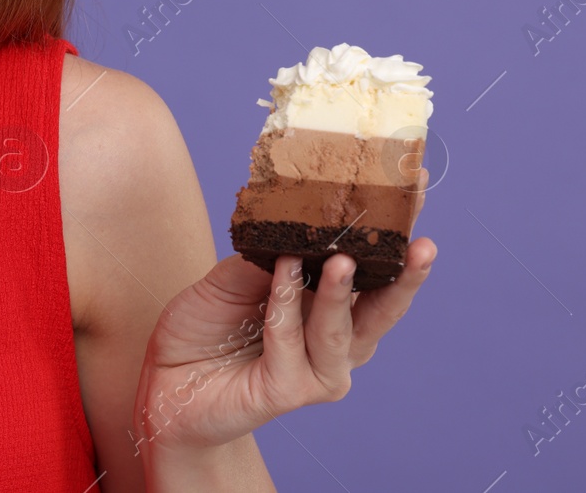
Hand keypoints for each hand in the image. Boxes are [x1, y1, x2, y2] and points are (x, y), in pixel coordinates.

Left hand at [133, 169, 436, 453]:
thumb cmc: (205, 327)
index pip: (374, 274)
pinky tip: (282, 273)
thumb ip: (270, 255)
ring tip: (343, 258)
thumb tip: (295, 217)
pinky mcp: (289, 391)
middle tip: (421, 242)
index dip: (396, 238)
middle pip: (382, 309)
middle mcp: (336, 343)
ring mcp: (318, 372)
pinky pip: (291, 340)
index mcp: (331, 310)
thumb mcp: (234, 276)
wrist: (164, 379)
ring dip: (339, 291)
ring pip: (340, 329)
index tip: (417, 194)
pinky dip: (286, 304)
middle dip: (403, 274)